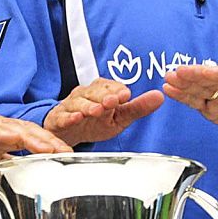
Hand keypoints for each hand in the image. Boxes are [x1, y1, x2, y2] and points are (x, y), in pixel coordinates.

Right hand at [0, 106, 71, 176]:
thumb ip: (7, 166)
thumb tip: (26, 177)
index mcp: (7, 136)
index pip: (36, 141)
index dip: (54, 148)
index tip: (70, 159)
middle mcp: (1, 128)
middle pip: (33, 133)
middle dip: (52, 143)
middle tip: (69, 153)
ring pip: (16, 129)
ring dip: (35, 138)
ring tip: (50, 146)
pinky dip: (4, 132)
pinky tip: (14, 137)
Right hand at [42, 78, 163, 144]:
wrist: (69, 132)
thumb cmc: (94, 121)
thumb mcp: (119, 116)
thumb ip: (138, 107)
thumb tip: (160, 97)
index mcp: (100, 91)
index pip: (109, 86)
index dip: (116, 90)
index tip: (125, 96)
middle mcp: (84, 95)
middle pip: (92, 92)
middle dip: (101, 96)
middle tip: (111, 102)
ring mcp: (70, 107)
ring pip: (77, 103)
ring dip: (86, 106)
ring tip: (93, 111)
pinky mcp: (58, 119)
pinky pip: (62, 117)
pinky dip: (68, 119)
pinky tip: (75, 120)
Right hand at [163, 63, 217, 146]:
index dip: (217, 73)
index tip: (203, 72)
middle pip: (211, 79)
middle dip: (194, 76)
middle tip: (177, 73)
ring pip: (200, 87)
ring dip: (184, 84)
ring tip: (168, 80)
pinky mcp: (212, 105)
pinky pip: (196, 99)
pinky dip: (183, 96)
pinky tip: (170, 91)